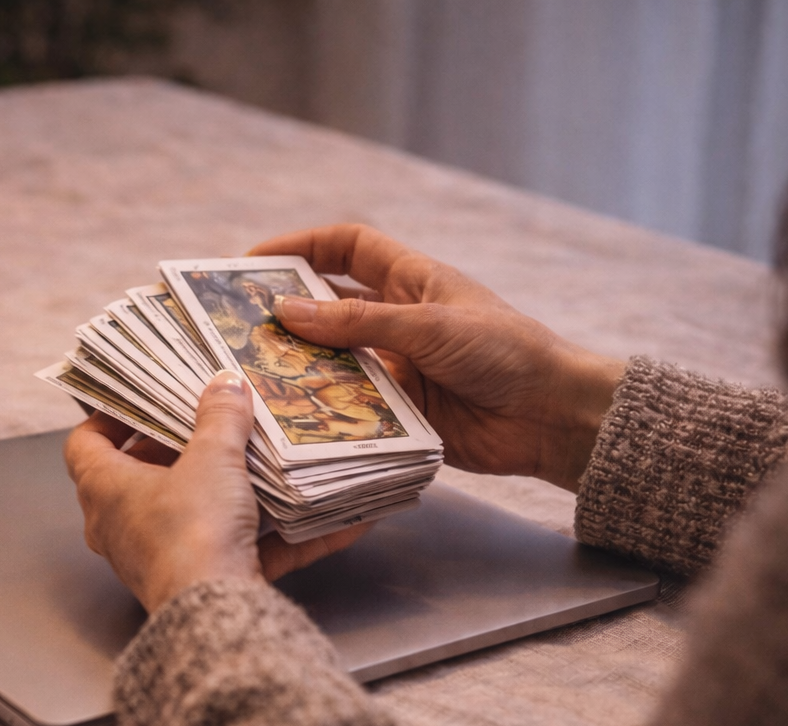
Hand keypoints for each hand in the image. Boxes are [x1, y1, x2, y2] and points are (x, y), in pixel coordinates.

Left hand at [64, 371, 370, 612]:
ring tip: (267, 457)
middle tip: (212, 418)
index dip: (108, 417)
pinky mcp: (201, 583)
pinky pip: (242, 549)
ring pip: (193, 513)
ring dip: (229, 489)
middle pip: (142, 476)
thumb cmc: (192, 530)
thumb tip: (225, 384)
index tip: (143, 398)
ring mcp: (159, 558)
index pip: (85, 445)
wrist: (217, 614)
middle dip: (180, 448)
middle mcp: (122, 526)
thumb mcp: (212, 459)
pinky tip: (330, 518)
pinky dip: (281, 534)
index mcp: (106, 490)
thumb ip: (220, 418)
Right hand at [249, 223, 625, 490]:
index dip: (302, 247)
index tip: (254, 261)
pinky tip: (289, 414)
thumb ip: (357, 322)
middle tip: (235, 324)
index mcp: (411, 282)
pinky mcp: (398, 412)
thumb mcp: (429, 327)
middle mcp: (397, 321)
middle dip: (286, 313)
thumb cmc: (505, 352)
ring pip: (332, 360)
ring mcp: (396, 367)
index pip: (347, 248)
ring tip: (250, 370)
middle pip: (328, 308)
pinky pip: (349, 406)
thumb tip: (287, 310)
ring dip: (298, 364)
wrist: (552, 417)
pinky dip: (321, 408)